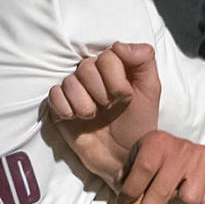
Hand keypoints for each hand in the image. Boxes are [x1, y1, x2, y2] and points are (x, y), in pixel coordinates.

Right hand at [44, 42, 162, 184]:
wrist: (123, 157)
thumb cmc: (138, 124)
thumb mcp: (150, 90)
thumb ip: (144, 60)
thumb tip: (118, 46)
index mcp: (114, 68)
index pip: (107, 56)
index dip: (115, 79)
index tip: (124, 97)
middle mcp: (92, 77)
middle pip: (85, 67)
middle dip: (100, 92)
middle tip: (107, 108)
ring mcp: (75, 92)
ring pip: (69, 82)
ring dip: (84, 104)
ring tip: (93, 117)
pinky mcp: (60, 108)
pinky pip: (54, 96)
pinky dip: (65, 109)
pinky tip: (75, 119)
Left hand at [111, 130, 204, 203]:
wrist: (203, 164)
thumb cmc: (165, 167)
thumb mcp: (142, 165)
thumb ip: (128, 181)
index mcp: (157, 142)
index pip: (141, 171)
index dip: (129, 194)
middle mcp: (180, 148)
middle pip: (160, 192)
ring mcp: (201, 160)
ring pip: (185, 200)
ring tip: (175, 194)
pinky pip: (204, 202)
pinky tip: (192, 192)